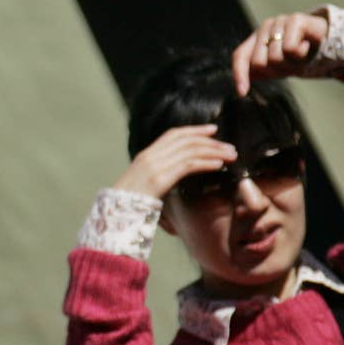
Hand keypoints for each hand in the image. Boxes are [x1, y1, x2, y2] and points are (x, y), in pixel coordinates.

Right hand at [111, 125, 236, 199]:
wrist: (113, 214)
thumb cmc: (128, 203)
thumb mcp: (143, 184)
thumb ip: (159, 175)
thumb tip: (177, 175)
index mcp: (145, 155)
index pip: (173, 134)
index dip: (194, 130)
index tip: (212, 130)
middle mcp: (150, 156)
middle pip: (185, 140)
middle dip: (210, 141)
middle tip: (229, 146)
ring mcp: (154, 167)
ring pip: (190, 150)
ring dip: (214, 151)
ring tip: (230, 156)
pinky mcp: (160, 178)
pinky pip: (188, 165)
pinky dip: (206, 163)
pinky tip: (218, 165)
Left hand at [232, 9, 329, 94]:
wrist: (333, 41)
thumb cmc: (305, 54)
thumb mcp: (281, 66)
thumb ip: (263, 71)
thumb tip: (243, 85)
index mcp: (258, 38)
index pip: (240, 56)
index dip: (239, 74)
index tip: (242, 93)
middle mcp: (265, 27)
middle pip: (258, 63)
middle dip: (277, 71)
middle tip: (292, 64)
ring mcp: (279, 22)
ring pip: (274, 58)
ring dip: (291, 63)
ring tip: (301, 55)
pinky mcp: (295, 19)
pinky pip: (289, 49)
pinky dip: (300, 54)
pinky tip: (307, 46)